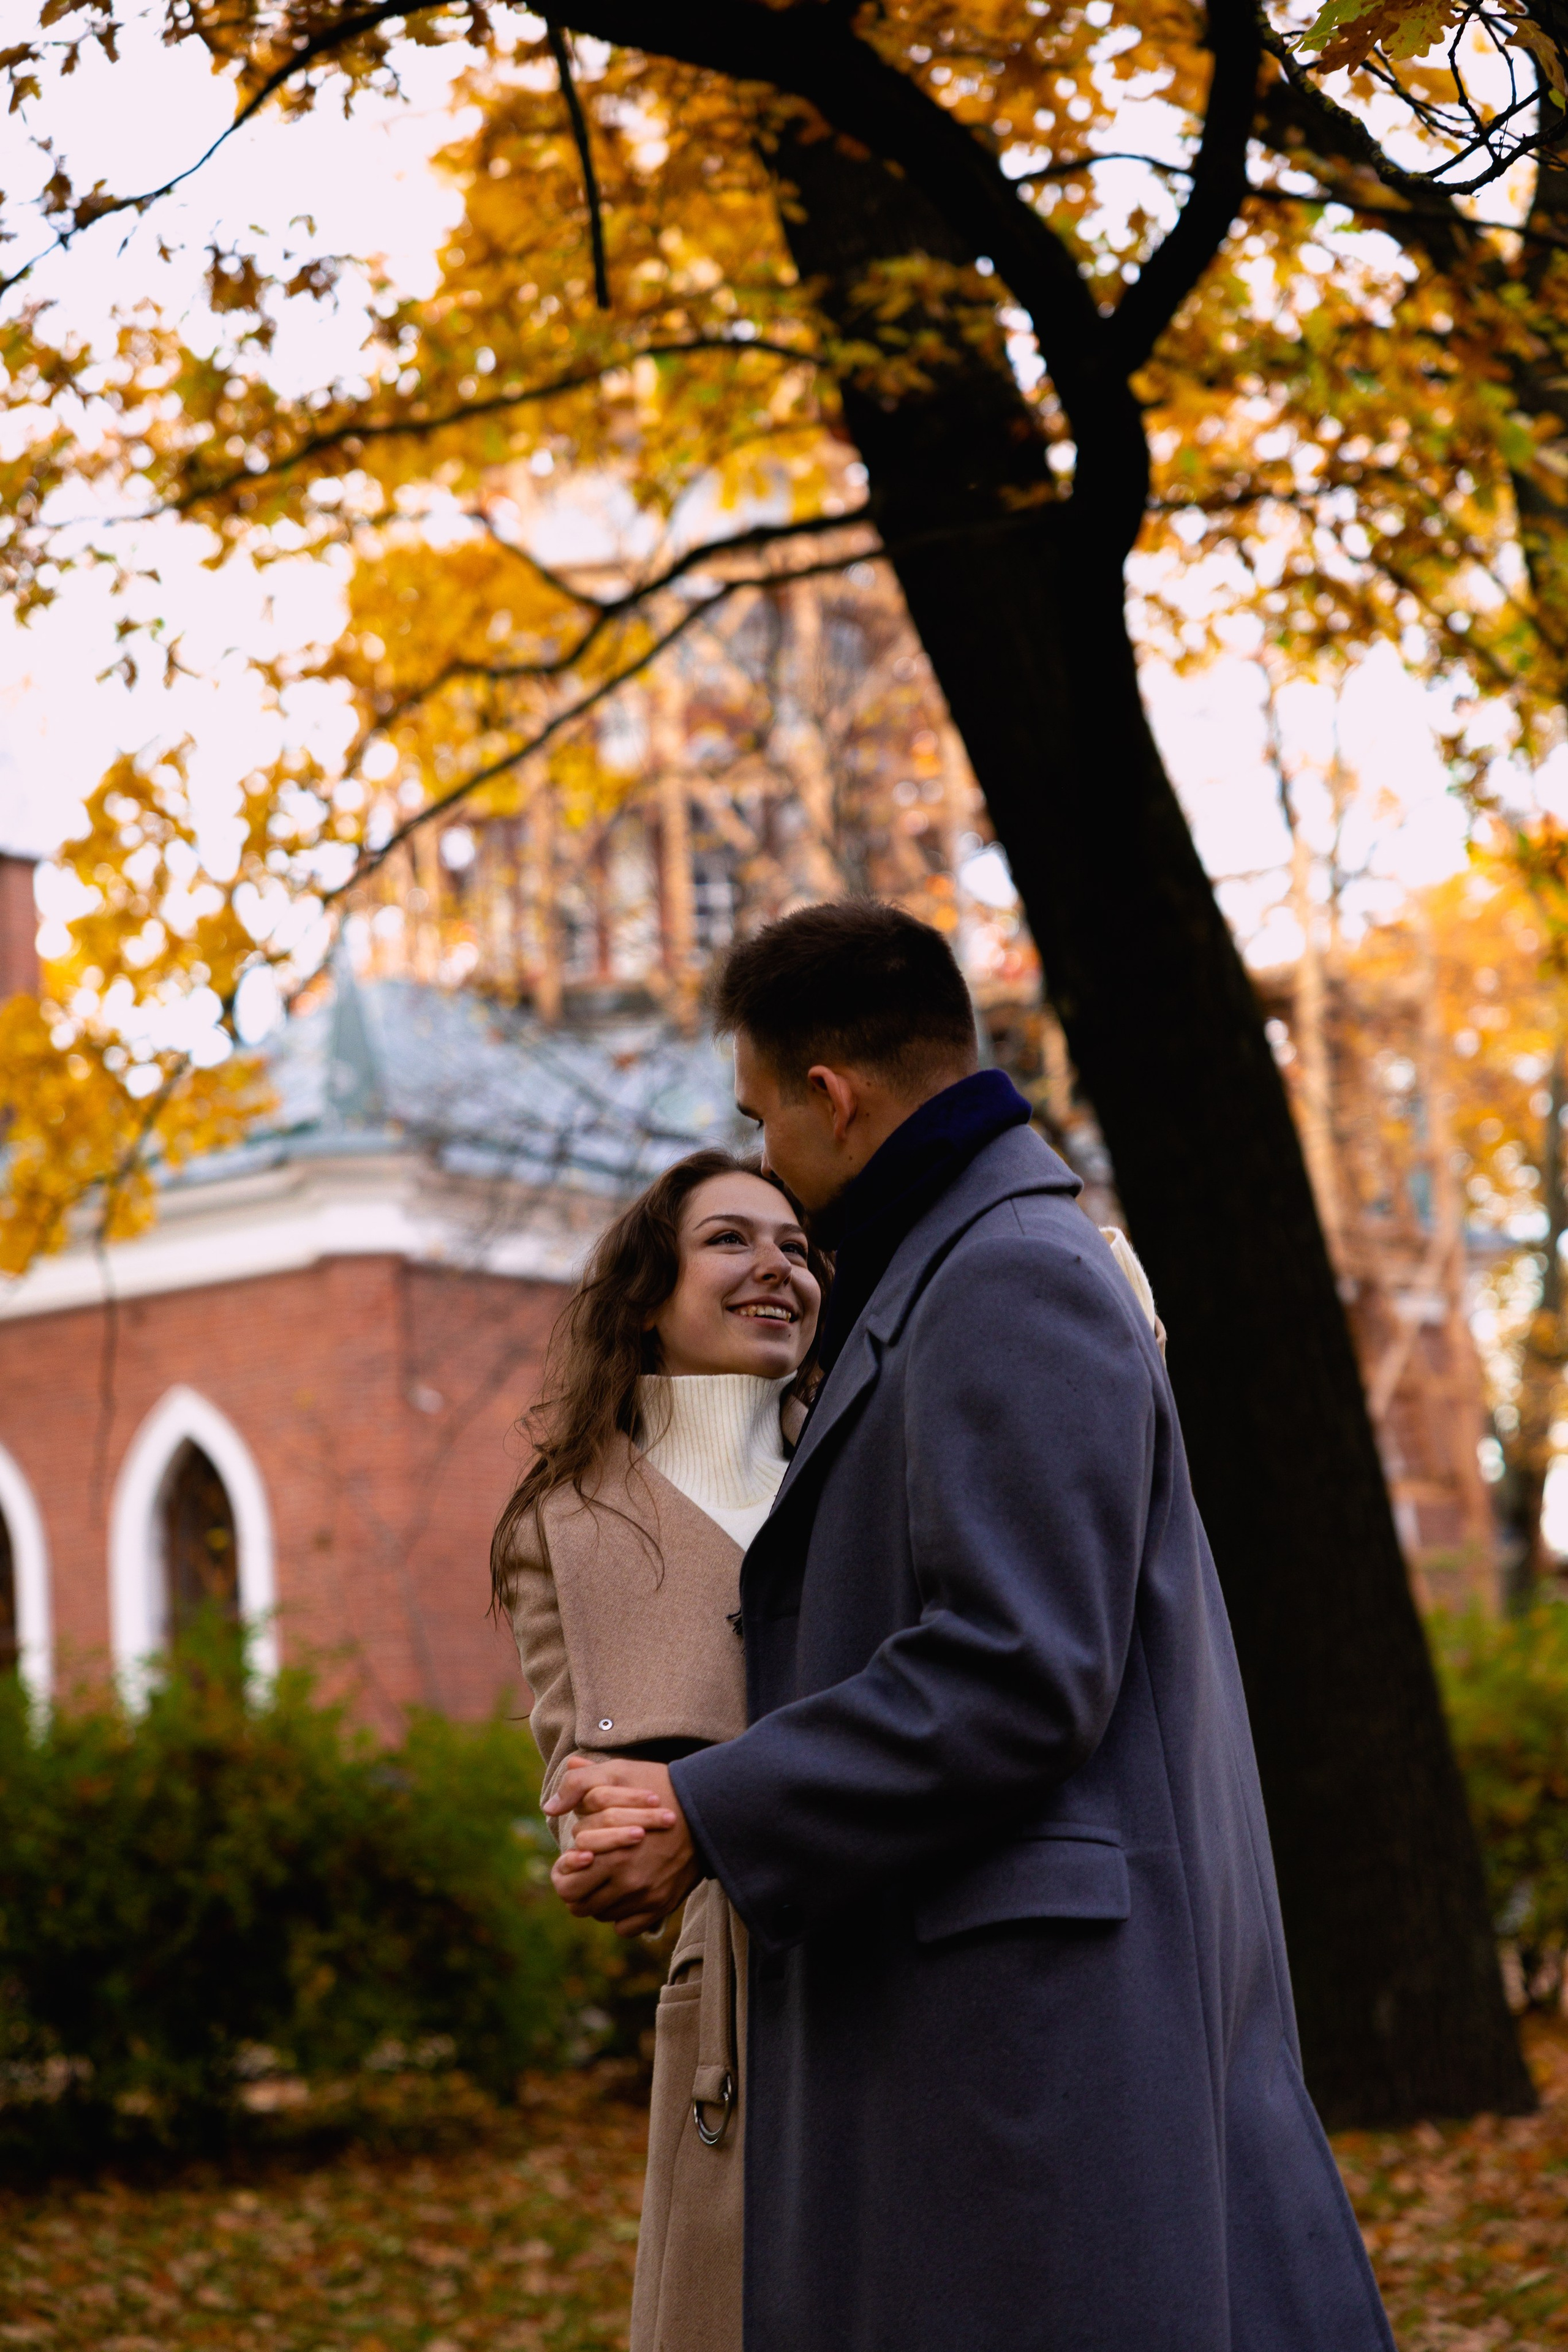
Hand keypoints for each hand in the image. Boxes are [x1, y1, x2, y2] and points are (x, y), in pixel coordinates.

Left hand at [544, 1755, 701, 1935]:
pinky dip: (622, 1914)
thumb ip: (580, 1785)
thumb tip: (549, 1806)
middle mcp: (628, 1882)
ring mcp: (647, 1897)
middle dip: (577, 1888)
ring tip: (606, 1877)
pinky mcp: (663, 1904)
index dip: (563, 1873)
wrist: (708, 1806)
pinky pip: (627, 1927)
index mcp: (612, 1853)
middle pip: (580, 1906)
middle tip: (585, 1871)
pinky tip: (625, 1891)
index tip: (573, 1860)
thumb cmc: (660, 1787)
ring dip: (599, 1899)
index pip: (566, 1886)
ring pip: (602, 1915)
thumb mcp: (618, 1773)